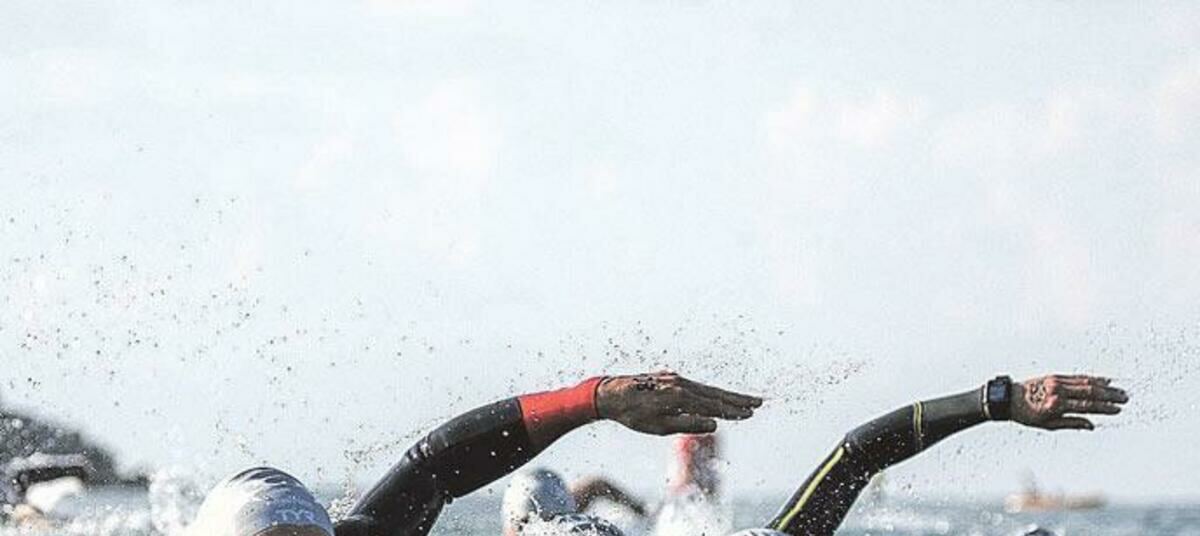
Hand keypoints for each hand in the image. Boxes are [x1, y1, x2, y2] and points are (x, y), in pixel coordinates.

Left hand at [595, 372, 762, 434]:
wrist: (609, 394)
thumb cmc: (633, 414)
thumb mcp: (659, 426)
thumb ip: (688, 425)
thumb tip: (715, 425)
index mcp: (681, 397)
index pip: (714, 406)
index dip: (733, 411)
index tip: (751, 413)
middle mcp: (681, 384)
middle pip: (715, 393)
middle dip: (737, 399)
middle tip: (758, 403)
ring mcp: (675, 379)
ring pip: (706, 389)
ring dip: (726, 395)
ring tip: (743, 401)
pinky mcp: (669, 378)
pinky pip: (695, 386)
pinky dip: (710, 392)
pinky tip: (715, 396)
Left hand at [1011, 374, 1128, 430]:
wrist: (1008, 398)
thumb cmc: (1027, 415)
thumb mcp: (1047, 425)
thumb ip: (1071, 423)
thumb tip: (1091, 425)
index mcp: (1056, 405)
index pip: (1086, 406)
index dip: (1104, 408)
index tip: (1117, 410)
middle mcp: (1058, 391)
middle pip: (1089, 392)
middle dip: (1109, 395)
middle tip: (1125, 398)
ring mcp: (1056, 382)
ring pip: (1085, 382)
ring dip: (1104, 386)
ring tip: (1119, 390)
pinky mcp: (1055, 376)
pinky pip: (1077, 377)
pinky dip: (1092, 378)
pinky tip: (1104, 380)